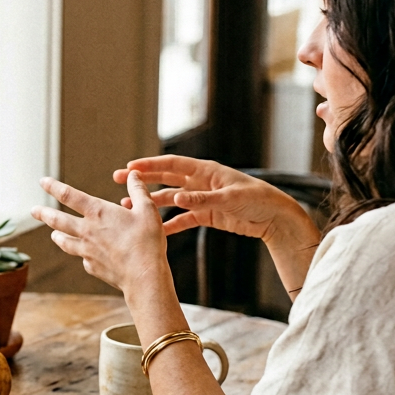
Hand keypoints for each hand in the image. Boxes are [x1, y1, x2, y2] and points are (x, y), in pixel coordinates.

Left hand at [31, 172, 172, 299]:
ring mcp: (86, 251)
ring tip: (53, 234)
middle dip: (43, 213)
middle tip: (33, 210)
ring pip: (64, 242)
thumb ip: (138, 191)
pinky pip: (83, 259)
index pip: (69, 195)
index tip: (42, 181)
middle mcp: (87, 231)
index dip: (53, 187)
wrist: (142, 275)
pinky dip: (83, 255)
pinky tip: (85, 256)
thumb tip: (133, 174)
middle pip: (58, 220)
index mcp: (97, 212)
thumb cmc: (146, 241)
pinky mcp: (92, 267)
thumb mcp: (147, 210)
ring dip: (58, 236)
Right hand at [114, 156, 311, 246]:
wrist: (276, 218)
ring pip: (170, 200)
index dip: (150, 165)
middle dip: (143, 179)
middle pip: (166, 178)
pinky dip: (169, 224)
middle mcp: (200, 182)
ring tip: (130, 207)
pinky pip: (183, 219)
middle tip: (119, 180)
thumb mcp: (230, 198)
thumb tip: (176, 198)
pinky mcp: (206, 215)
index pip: (172, 164)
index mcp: (206, 170)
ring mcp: (202, 199)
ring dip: (151, 203)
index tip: (130, 167)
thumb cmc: (258, 199)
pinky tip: (155, 230)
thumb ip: (202, 199)